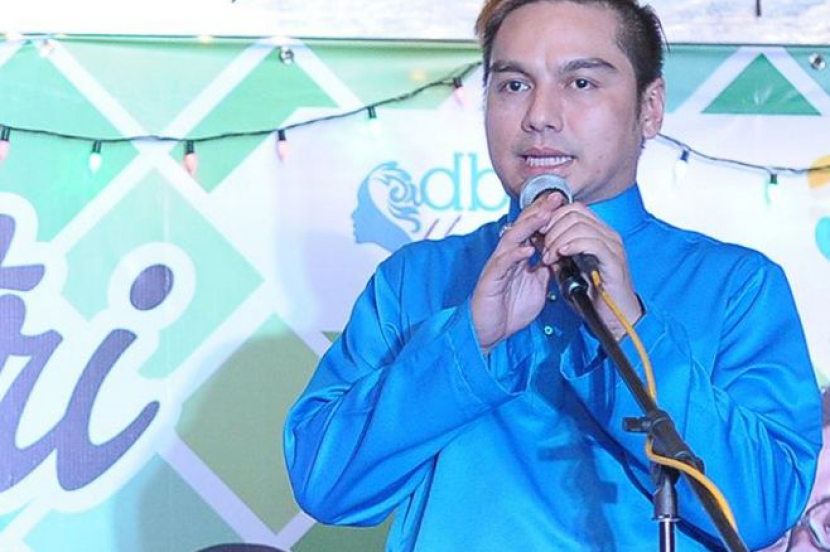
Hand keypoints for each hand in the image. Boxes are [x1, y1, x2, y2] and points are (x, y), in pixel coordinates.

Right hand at [471, 193, 566, 351]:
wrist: (489, 332)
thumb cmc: (509, 310)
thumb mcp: (538, 288)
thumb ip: (546, 270)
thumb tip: (561, 257)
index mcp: (518, 257)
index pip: (532, 230)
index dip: (545, 215)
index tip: (562, 202)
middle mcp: (507, 257)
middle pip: (522, 227)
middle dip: (539, 211)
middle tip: (555, 197)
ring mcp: (498, 266)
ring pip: (512, 239)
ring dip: (528, 226)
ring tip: (544, 214)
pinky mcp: (491, 279)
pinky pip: (502, 263)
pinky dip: (515, 255)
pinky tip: (528, 249)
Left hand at [538, 202, 641, 339]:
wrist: (615, 318)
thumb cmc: (593, 296)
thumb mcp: (568, 270)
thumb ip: (556, 253)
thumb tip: (537, 238)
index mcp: (598, 233)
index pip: (573, 209)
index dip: (552, 217)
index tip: (538, 233)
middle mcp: (607, 235)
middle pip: (574, 212)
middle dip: (552, 228)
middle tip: (543, 249)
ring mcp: (612, 246)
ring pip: (579, 225)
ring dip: (557, 239)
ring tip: (549, 258)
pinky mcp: (614, 260)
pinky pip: (591, 242)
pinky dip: (572, 245)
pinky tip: (561, 255)